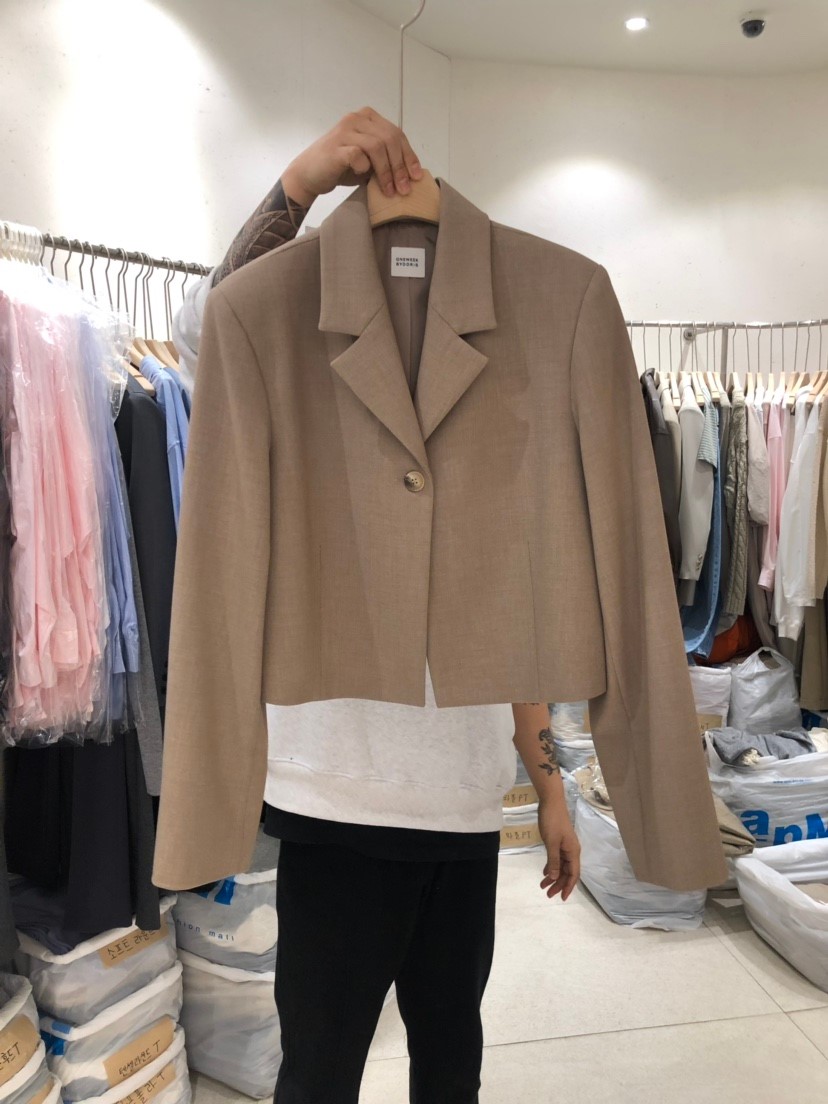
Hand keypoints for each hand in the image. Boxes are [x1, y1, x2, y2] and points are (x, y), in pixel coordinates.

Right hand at [281, 106, 423, 207]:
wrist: (309, 175)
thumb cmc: (340, 168)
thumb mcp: (368, 160)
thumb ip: (386, 158)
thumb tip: (411, 173)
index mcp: (368, 117)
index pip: (396, 134)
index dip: (409, 156)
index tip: (417, 177)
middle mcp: (357, 119)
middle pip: (390, 139)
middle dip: (400, 167)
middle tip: (405, 189)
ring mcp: (345, 130)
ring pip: (377, 146)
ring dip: (387, 171)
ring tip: (390, 191)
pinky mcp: (336, 146)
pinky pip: (358, 155)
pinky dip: (365, 168)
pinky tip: (363, 177)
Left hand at [538, 798, 579, 900]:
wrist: (551, 802)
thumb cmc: (552, 821)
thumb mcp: (551, 843)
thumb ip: (554, 861)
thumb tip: (555, 878)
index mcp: (573, 852)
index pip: (573, 874)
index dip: (568, 887)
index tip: (561, 897)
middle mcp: (571, 851)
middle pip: (567, 872)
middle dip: (558, 884)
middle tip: (547, 894)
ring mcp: (565, 846)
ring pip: (561, 866)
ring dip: (554, 876)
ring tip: (543, 886)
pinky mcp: (558, 842)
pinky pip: (557, 859)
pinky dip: (551, 866)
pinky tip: (545, 872)